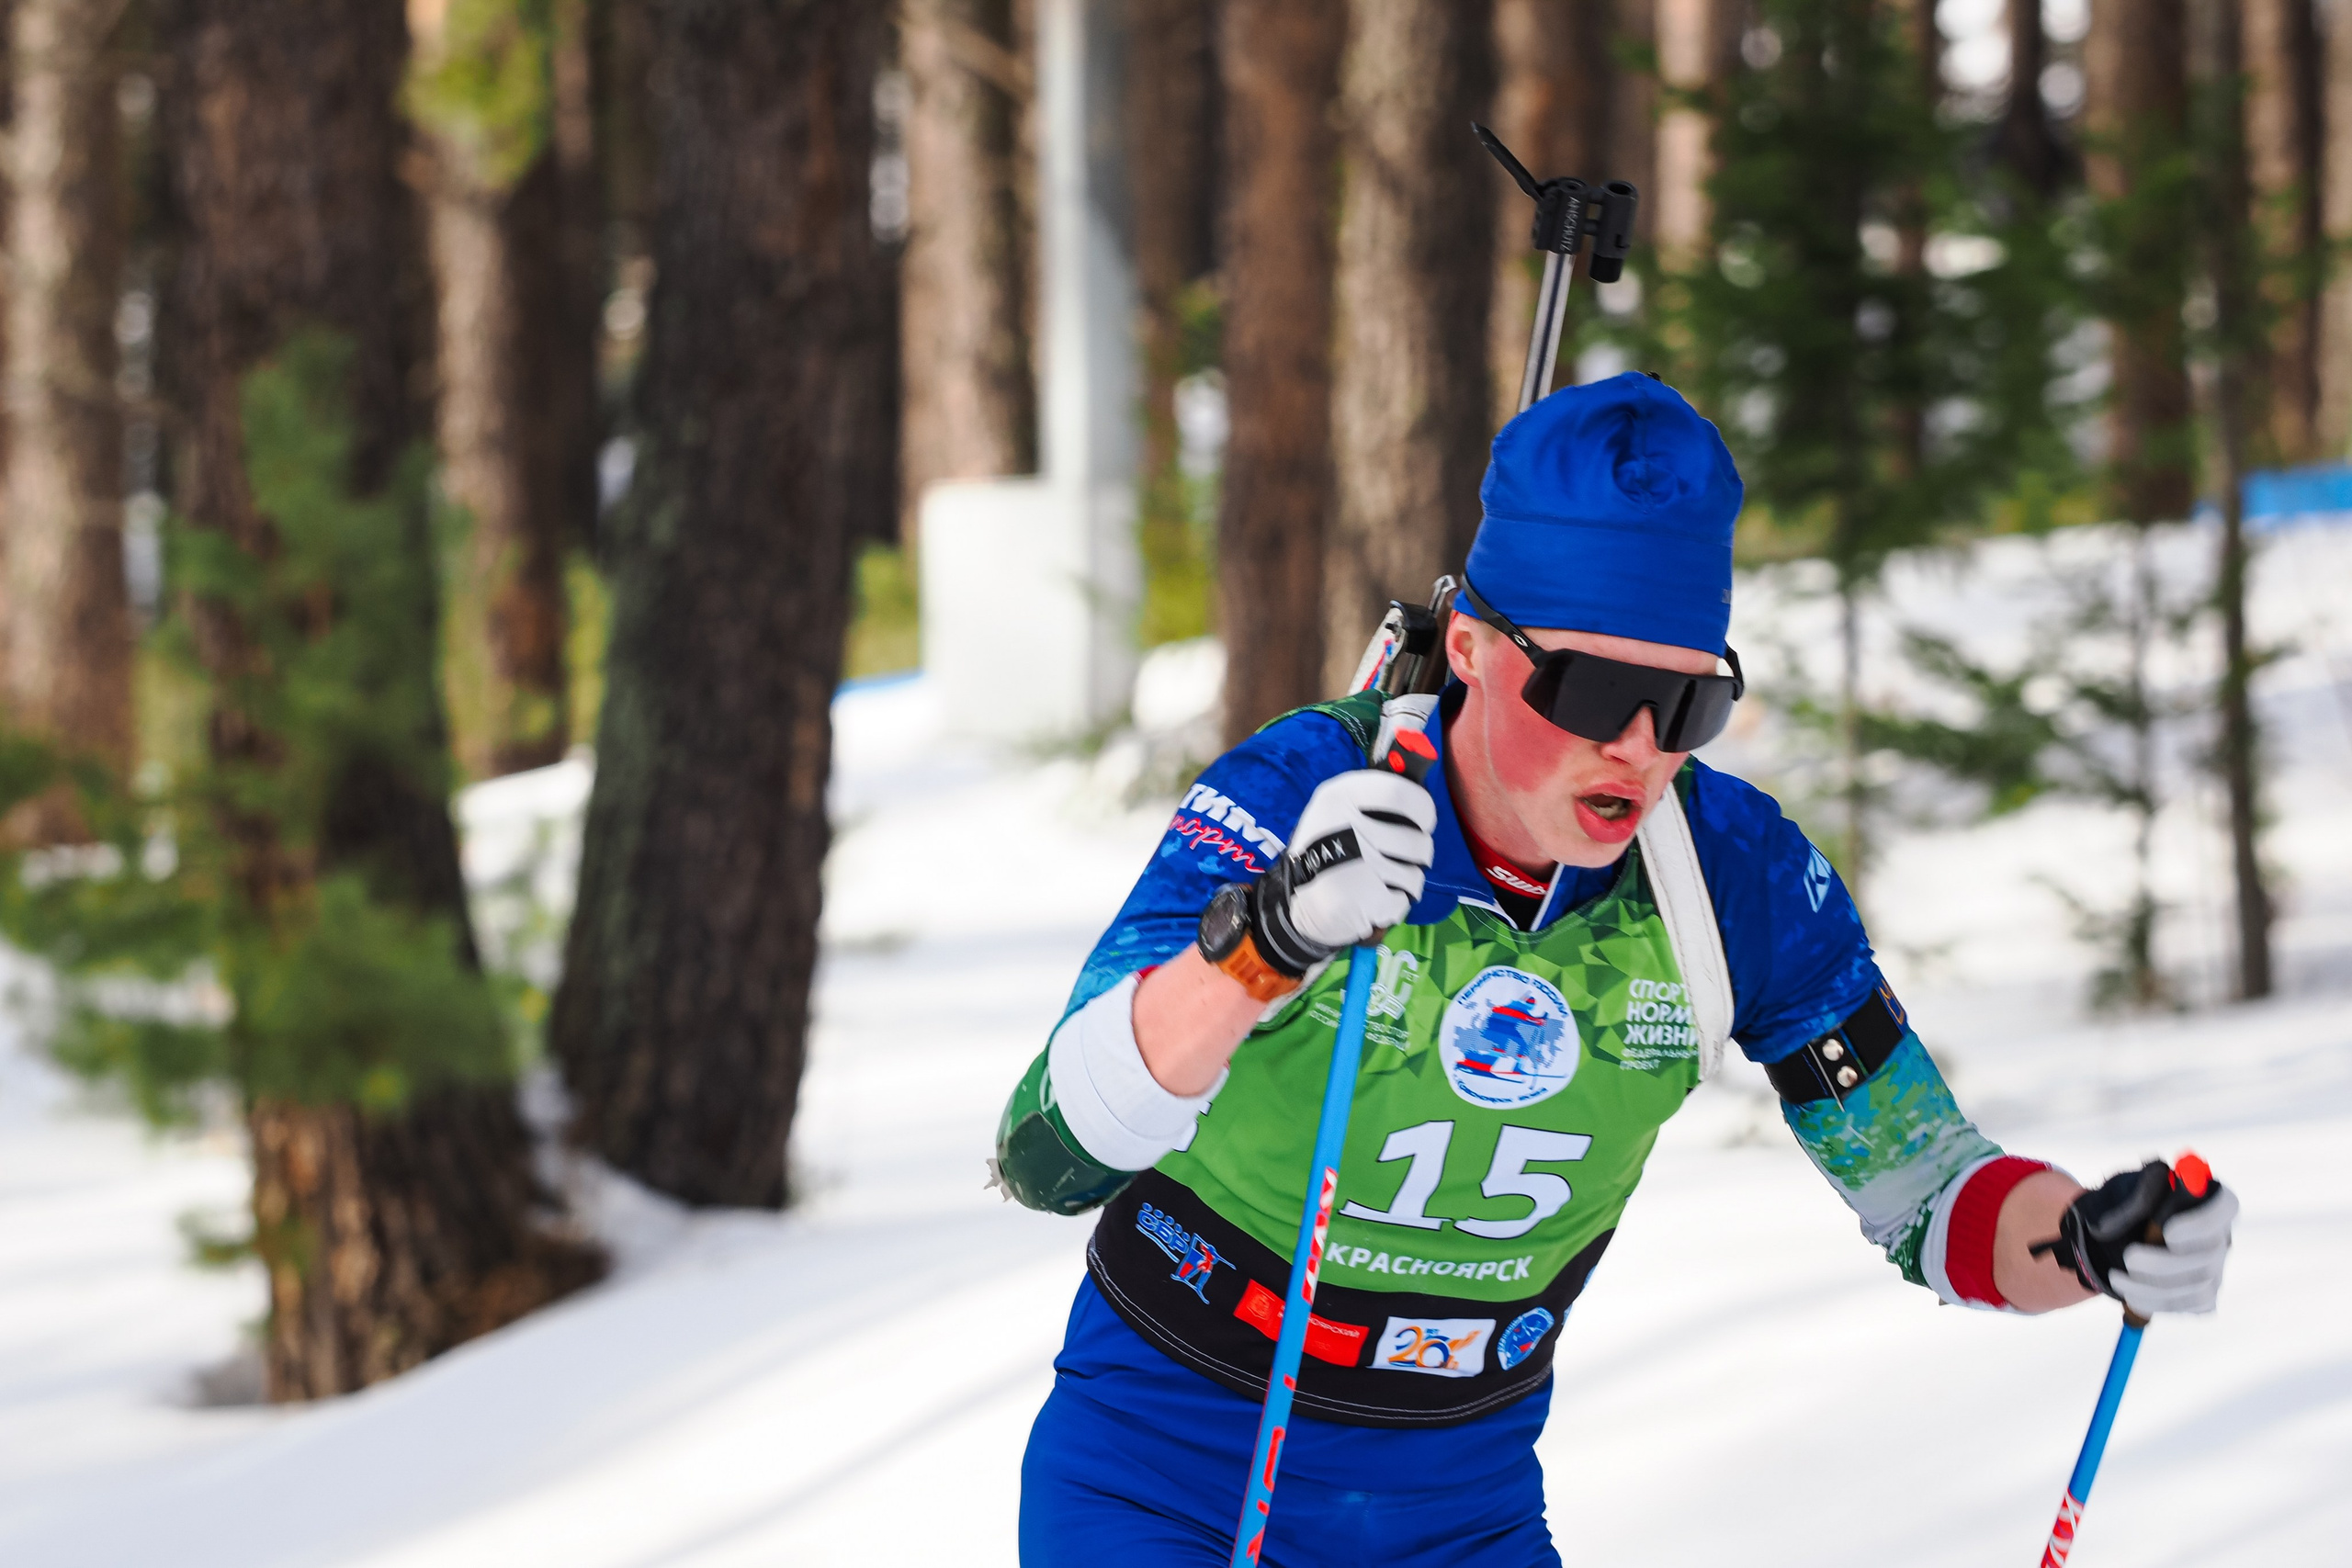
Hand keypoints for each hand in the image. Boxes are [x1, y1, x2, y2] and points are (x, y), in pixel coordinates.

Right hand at [1250, 769, 1435, 972]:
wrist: (1297, 903)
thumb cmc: (1328, 850)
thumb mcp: (1339, 810)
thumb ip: (1376, 792)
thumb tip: (1417, 747)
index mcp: (1339, 797)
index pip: (1401, 793)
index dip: (1423, 809)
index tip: (1424, 820)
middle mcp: (1346, 826)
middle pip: (1417, 839)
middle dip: (1421, 853)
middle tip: (1407, 857)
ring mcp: (1355, 864)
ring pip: (1414, 874)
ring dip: (1408, 882)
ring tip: (1384, 881)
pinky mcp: (1361, 898)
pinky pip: (1402, 900)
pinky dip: (1394, 905)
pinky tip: (1374, 901)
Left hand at [2041, 1156, 2236, 1316]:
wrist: (2107, 1239)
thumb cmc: (2120, 1208)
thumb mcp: (2120, 1191)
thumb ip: (2139, 1188)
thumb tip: (2158, 1180)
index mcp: (2204, 1200)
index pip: (2226, 1205)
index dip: (2204, 1221)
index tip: (2169, 1231)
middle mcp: (2218, 1235)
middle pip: (2212, 1254)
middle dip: (2165, 1262)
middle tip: (2128, 1258)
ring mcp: (2215, 1268)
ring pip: (2201, 1286)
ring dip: (2155, 1287)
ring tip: (2116, 1277)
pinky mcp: (2204, 1295)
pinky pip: (2192, 1305)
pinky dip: (2157, 1303)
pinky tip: (2131, 1295)